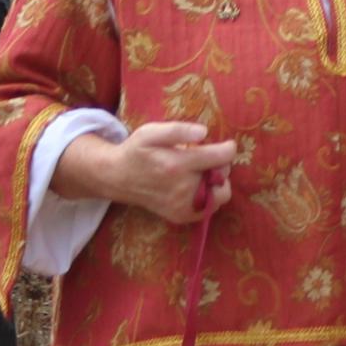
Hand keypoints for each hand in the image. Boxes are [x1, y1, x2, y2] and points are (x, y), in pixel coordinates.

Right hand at [80, 118, 240, 224]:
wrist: (118, 178)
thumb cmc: (137, 151)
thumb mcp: (151, 132)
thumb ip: (178, 130)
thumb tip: (204, 132)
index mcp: (177, 165)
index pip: (220, 158)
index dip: (227, 149)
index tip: (225, 145)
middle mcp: (182, 189)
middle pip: (223, 175)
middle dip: (219, 165)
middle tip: (203, 159)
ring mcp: (183, 206)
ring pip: (222, 194)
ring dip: (217, 182)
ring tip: (199, 173)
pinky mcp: (182, 216)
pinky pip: (211, 207)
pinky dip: (209, 196)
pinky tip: (195, 186)